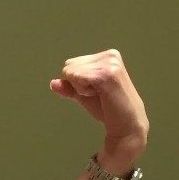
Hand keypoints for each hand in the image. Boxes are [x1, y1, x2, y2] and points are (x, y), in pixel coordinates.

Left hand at [49, 49, 147, 169]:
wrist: (125, 124)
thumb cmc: (107, 108)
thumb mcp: (83, 94)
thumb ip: (69, 87)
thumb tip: (53, 83)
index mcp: (107, 55)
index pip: (70, 64)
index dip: (77, 82)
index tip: (96, 90)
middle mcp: (110, 56)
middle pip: (68, 67)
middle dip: (77, 84)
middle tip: (98, 94)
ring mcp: (110, 63)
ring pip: (71, 73)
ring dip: (81, 89)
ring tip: (101, 95)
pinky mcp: (107, 74)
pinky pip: (77, 78)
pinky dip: (82, 91)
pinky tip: (100, 95)